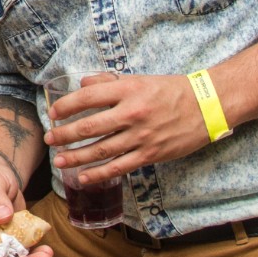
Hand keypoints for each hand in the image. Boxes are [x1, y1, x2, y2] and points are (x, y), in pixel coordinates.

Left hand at [46, 73, 209, 184]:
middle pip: (90, 126)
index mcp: (128, 90)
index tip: (53, 112)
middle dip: (65, 134)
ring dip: (76, 157)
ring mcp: (142, 136)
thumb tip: (83, 85)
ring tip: (59, 160)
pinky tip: (84, 177)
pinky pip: (120, 166)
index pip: (88, 98)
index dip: (66, 106)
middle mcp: (133, 113)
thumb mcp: (140, 79)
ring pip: (101, 150)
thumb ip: (110, 83)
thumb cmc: (171, 90)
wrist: (208, 105)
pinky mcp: (151, 154)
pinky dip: (100, 173)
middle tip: (49, 139)